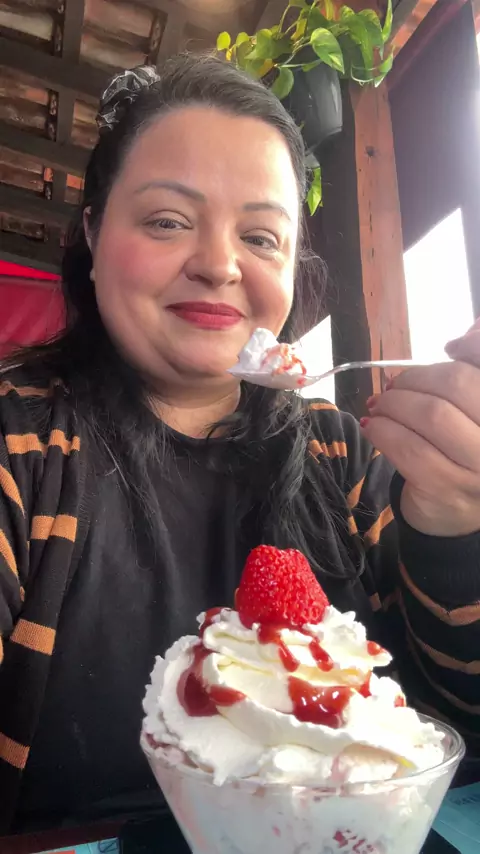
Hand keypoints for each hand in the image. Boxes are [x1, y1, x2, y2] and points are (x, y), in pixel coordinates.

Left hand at [361, 319, 479, 536]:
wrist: (461, 517)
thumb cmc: (469, 452)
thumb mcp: (476, 411)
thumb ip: (475, 370)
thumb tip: (462, 339)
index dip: (472, 346)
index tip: (449, 349)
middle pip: (458, 384)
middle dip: (417, 377)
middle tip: (396, 385)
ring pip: (432, 415)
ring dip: (394, 403)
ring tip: (380, 406)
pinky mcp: (448, 489)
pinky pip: (408, 448)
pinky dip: (382, 430)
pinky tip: (373, 427)